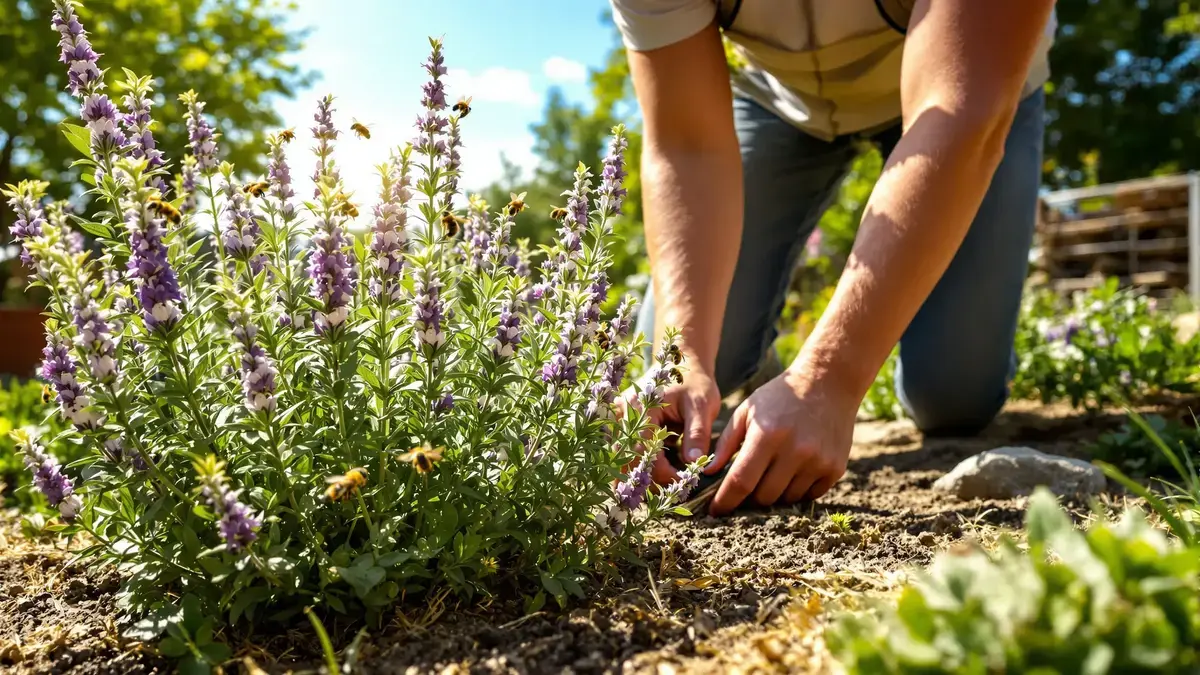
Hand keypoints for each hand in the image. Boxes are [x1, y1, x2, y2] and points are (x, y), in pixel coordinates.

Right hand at [616, 363, 720, 485]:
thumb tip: (695, 464)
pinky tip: (656, 471)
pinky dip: (638, 463)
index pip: (645, 452)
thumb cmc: (695, 382)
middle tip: (670, 492)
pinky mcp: (623, 423)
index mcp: (642, 408)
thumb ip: (697, 434)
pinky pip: (625, 449)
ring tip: (661, 485)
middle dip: (648, 479)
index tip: (685, 480)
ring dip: (640, 473)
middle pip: (628, 459)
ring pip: (623, 457)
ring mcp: (620, 418)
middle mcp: (624, 413)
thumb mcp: (702, 406)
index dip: (664, 473)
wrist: (684, 363)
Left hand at [705, 367, 856, 515]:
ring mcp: (818, 461)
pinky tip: (793, 472)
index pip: (741, 482)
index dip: (725, 501)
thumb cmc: (779, 397)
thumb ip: (726, 443)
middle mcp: (795, 451)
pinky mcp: (835, 468)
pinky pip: (809, 495)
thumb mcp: (746, 412)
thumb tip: (708, 473)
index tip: (715, 511)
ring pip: (787, 499)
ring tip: (771, 473)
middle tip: (745, 488)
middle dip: (749, 497)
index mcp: (767, 435)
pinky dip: (797, 490)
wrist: (828, 382)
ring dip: (774, 494)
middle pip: (764, 496)